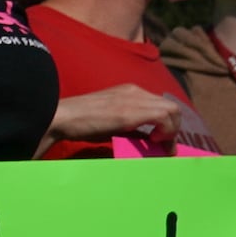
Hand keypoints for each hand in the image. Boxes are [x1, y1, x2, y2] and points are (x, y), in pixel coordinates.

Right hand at [47, 85, 188, 145]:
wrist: (62, 117)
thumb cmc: (79, 122)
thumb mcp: (111, 122)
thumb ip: (131, 127)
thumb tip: (149, 139)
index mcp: (129, 91)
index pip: (160, 104)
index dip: (166, 124)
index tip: (160, 141)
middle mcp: (135, 91)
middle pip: (170, 106)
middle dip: (173, 128)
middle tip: (164, 145)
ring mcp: (135, 99)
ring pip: (172, 110)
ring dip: (172, 131)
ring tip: (160, 145)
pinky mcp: (133, 111)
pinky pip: (164, 117)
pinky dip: (165, 131)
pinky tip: (153, 141)